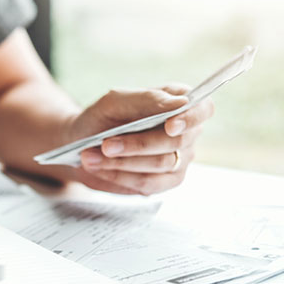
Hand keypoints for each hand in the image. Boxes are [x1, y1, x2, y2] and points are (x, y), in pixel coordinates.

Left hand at [66, 84, 213, 194]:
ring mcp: (179, 159)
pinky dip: (120, 176)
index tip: (169, 126)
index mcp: (178, 103)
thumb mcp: (116, 101)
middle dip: (138, 144)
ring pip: (160, 164)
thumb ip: (146, 99)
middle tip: (105, 144)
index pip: (202, 109)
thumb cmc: (102, 117)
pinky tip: (99, 168)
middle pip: (177, 142)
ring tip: (90, 156)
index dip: (190, 118)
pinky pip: (149, 184)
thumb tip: (180, 103)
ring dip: (122, 162)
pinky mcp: (164, 182)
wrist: (81, 143)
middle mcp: (186, 132)